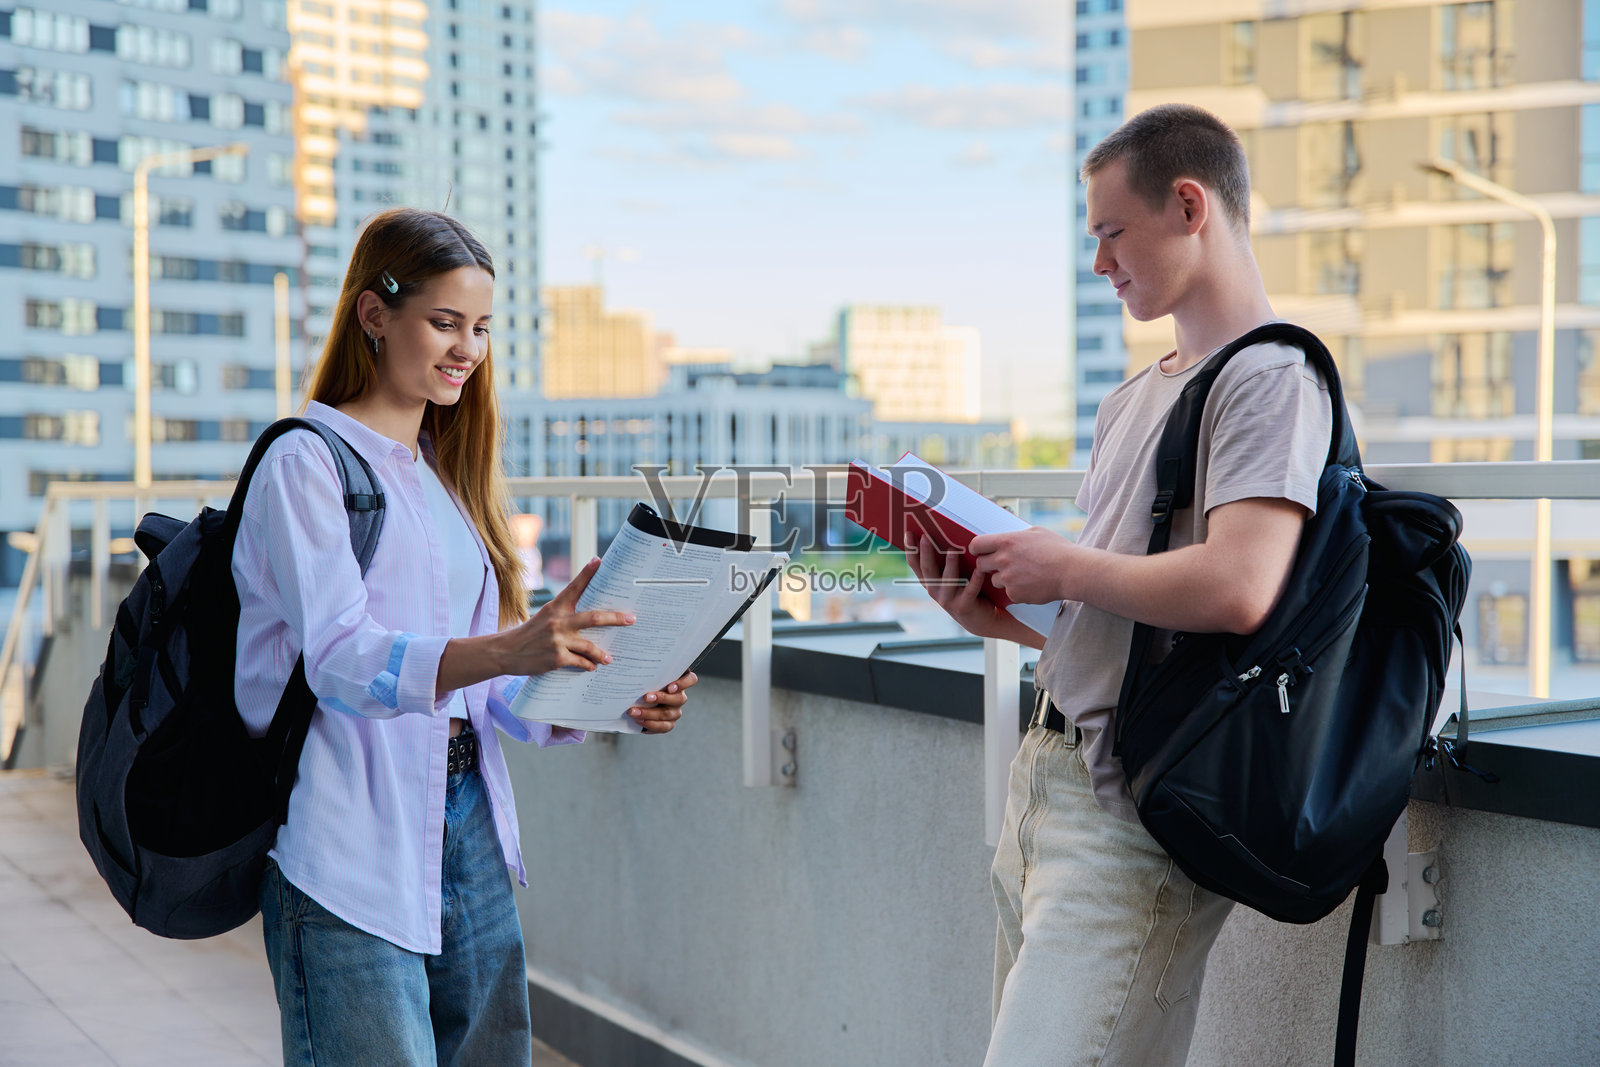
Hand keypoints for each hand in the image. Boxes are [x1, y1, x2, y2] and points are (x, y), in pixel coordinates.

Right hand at [502, 558, 633, 675]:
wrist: (505, 652)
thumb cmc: (529, 634)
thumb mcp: (544, 617)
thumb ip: (564, 614)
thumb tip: (590, 616)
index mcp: (555, 607)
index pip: (574, 587)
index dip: (587, 573)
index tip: (599, 561)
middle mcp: (557, 621)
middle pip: (594, 618)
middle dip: (615, 618)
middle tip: (631, 619)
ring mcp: (557, 640)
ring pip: (590, 646)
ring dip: (602, 653)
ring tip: (609, 658)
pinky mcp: (556, 658)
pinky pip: (580, 662)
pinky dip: (588, 665)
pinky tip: (592, 667)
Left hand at [627, 671, 697, 734]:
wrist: (634, 700)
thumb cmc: (641, 682)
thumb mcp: (644, 672)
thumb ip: (646, 666)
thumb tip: (626, 655)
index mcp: (678, 681)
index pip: (691, 680)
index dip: (683, 684)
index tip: (669, 686)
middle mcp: (680, 696)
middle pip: (679, 699)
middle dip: (662, 698)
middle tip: (645, 697)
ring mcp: (675, 711)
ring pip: (668, 714)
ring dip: (650, 713)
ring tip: (633, 711)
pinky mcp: (668, 723)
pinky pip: (664, 727)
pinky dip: (650, 724)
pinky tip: (638, 720)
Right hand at [910, 535, 1016, 639]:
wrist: (979, 618)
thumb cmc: (965, 589)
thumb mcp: (951, 576)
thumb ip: (945, 561)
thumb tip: (944, 534)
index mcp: (929, 581)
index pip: (915, 564)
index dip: (910, 549)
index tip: (908, 533)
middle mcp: (935, 591)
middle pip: (928, 570)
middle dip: (926, 553)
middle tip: (925, 537)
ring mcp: (948, 600)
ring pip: (947, 580)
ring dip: (949, 565)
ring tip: (951, 551)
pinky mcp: (964, 606)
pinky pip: (970, 590)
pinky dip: (975, 579)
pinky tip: (979, 569)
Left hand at [970, 528, 1071, 604]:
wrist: (1072, 572)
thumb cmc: (1058, 550)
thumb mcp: (1036, 532)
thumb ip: (1016, 535)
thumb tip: (1007, 537)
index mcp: (1007, 541)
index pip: (976, 545)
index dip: (976, 549)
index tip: (980, 552)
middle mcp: (1003, 559)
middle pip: (980, 565)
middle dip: (987, 565)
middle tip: (1000, 565)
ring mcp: (1008, 578)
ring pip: (994, 581)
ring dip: (1003, 579)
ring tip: (1022, 575)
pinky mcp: (1014, 594)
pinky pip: (1008, 593)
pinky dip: (1016, 590)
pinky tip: (1030, 585)